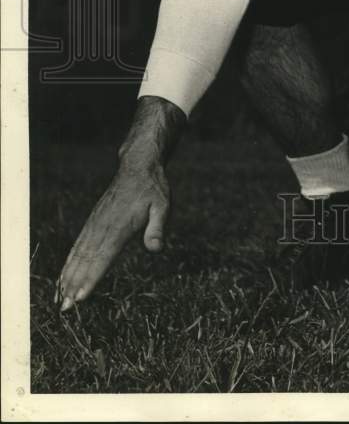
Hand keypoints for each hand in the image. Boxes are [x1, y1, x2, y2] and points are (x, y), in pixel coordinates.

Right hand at [56, 160, 169, 310]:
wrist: (138, 167)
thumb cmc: (153, 189)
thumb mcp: (163, 205)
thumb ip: (158, 227)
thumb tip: (155, 248)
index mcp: (119, 226)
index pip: (103, 256)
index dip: (91, 277)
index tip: (80, 297)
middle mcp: (103, 227)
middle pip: (86, 260)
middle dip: (74, 285)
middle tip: (64, 308)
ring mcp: (95, 224)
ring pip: (77, 254)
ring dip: (67, 277)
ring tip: (58, 299)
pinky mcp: (92, 222)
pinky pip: (77, 246)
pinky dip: (68, 263)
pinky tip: (62, 277)